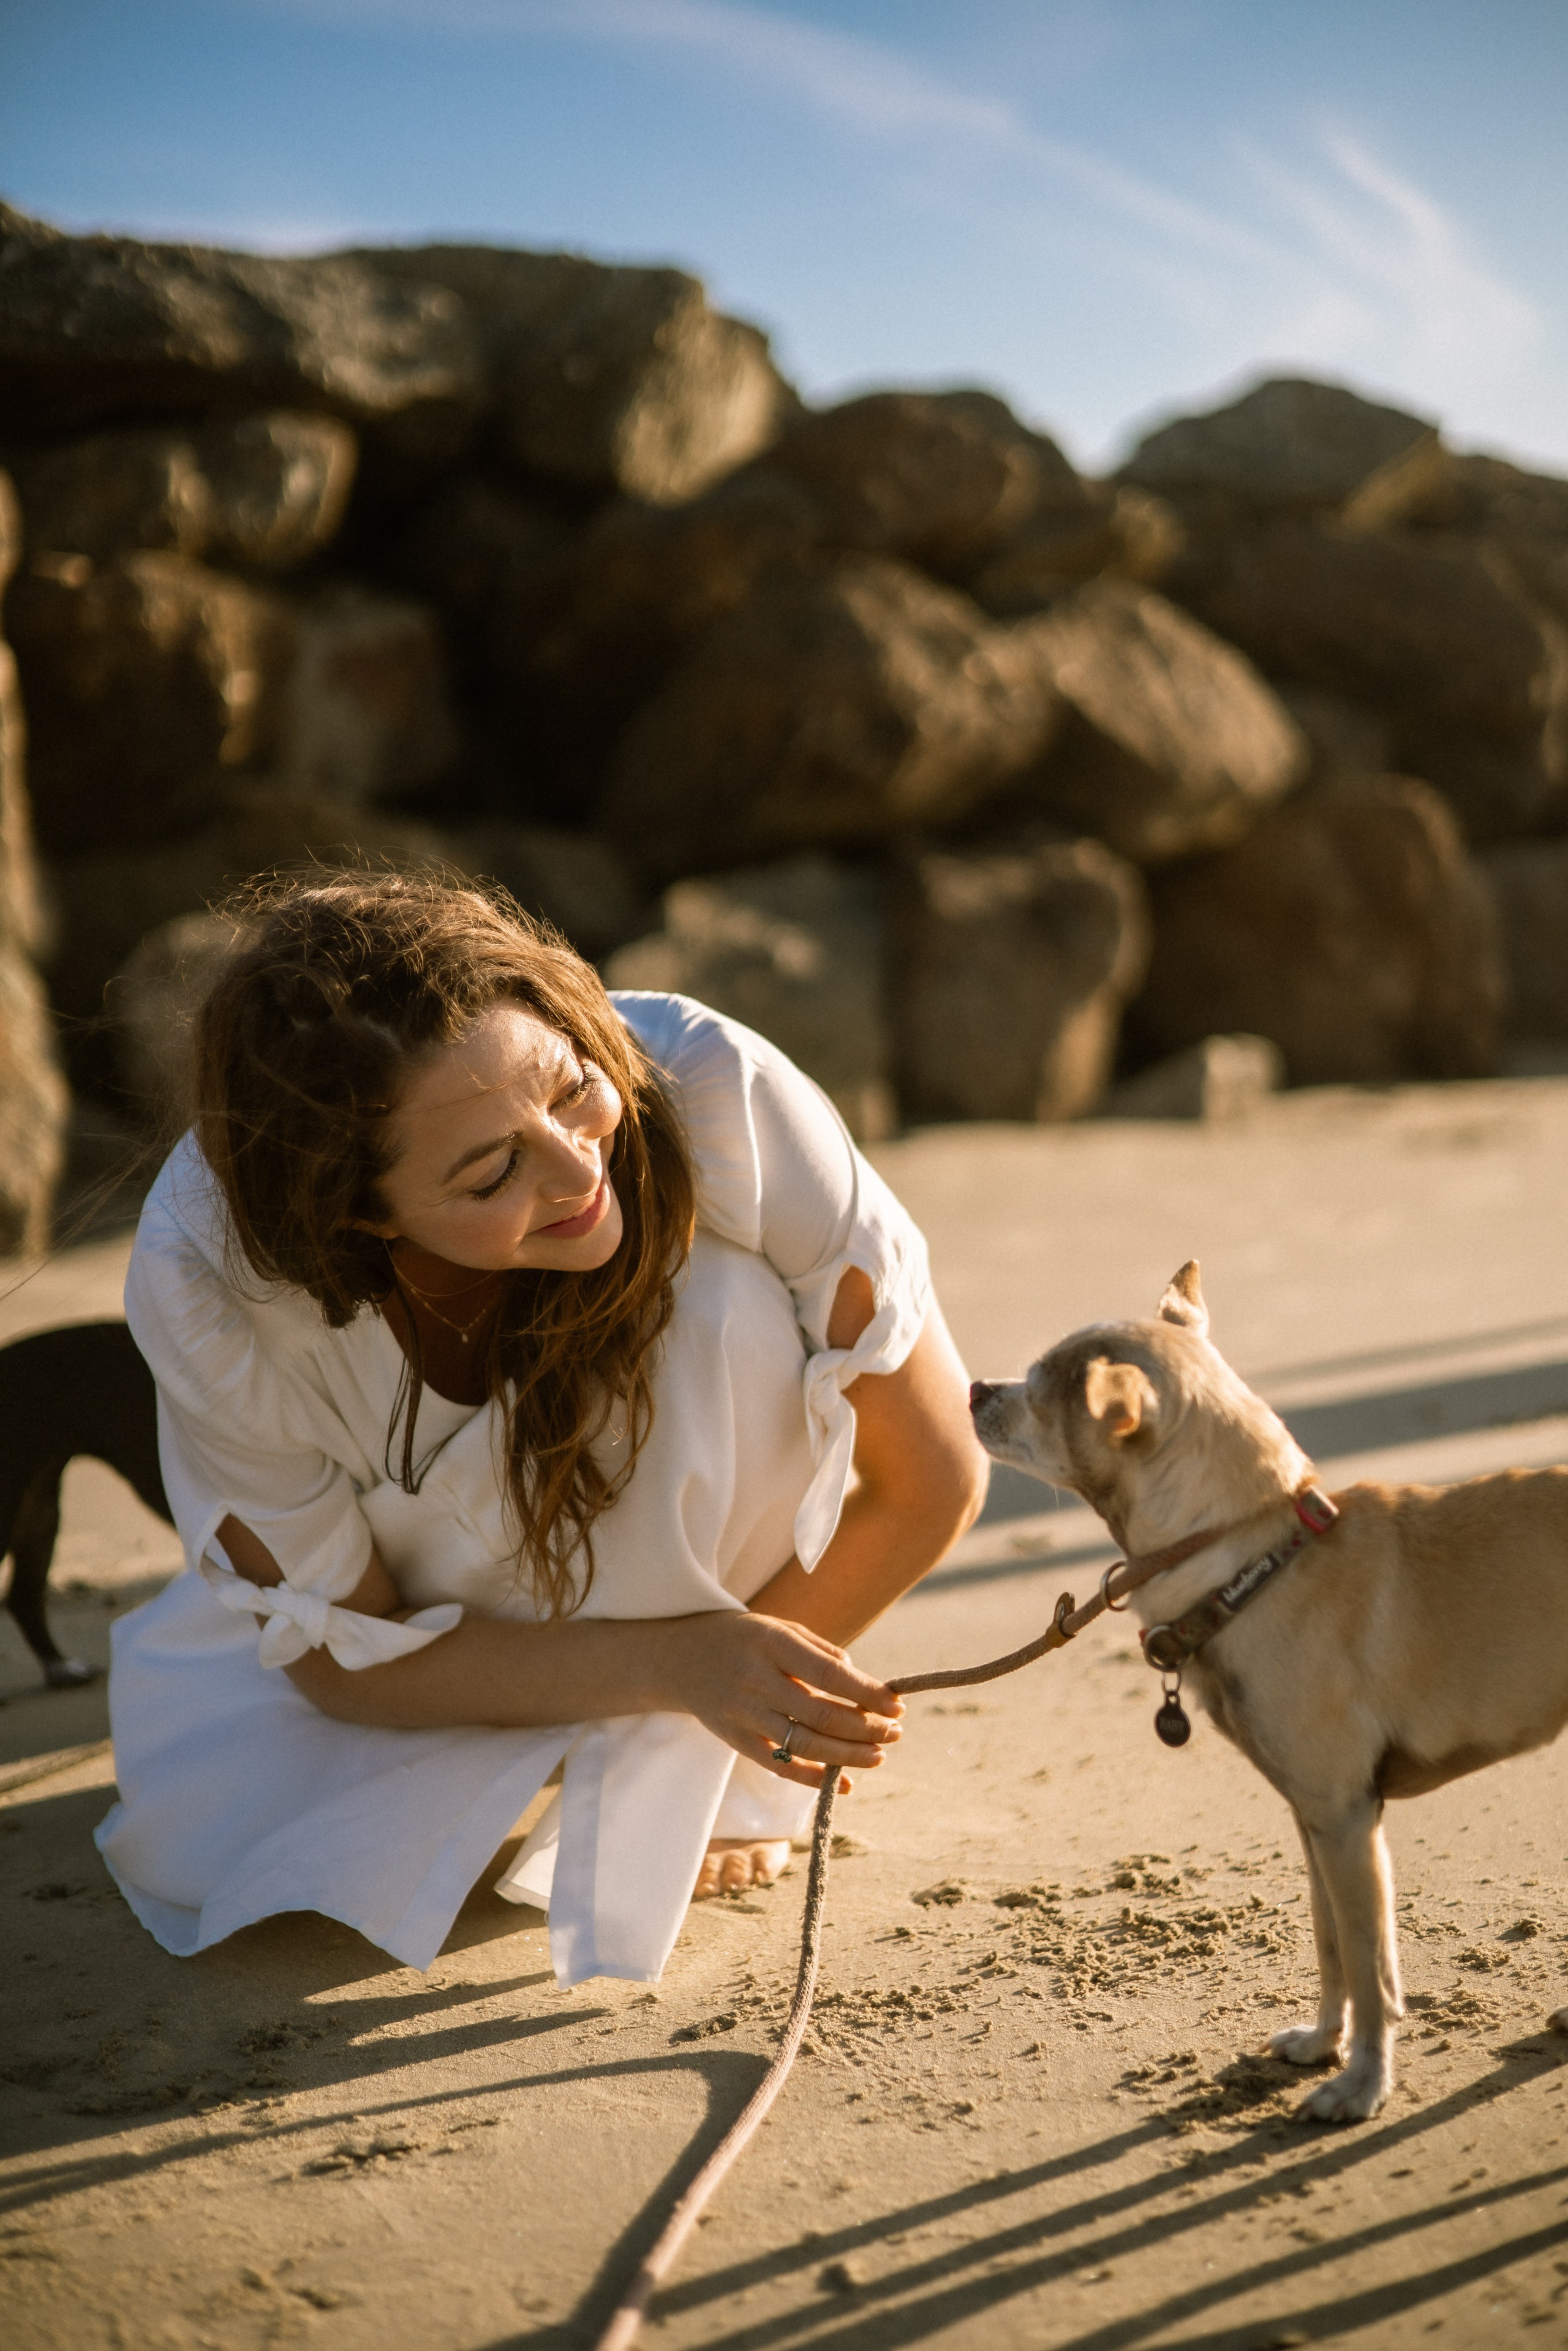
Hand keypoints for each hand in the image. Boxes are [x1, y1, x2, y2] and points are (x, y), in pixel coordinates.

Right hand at [653, 1611, 902, 1786]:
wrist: (677, 1658)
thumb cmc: (741, 1638)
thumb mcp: (778, 1627)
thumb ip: (819, 1651)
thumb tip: (860, 1679)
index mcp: (771, 1643)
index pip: (828, 1673)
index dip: (866, 1692)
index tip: (896, 1705)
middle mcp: (755, 1679)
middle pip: (820, 1714)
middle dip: (866, 1727)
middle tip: (895, 1732)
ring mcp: (743, 1713)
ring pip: (803, 1744)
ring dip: (847, 1754)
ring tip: (878, 1756)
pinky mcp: (735, 1739)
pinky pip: (778, 1765)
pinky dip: (812, 1777)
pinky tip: (843, 1782)